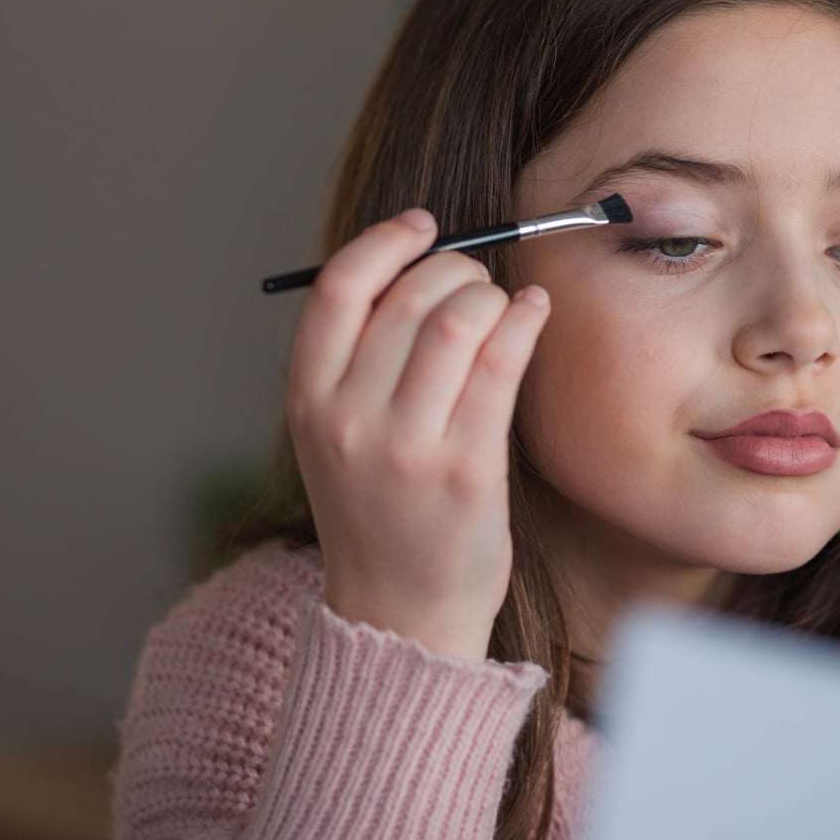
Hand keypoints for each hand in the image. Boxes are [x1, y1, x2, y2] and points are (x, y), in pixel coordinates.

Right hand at [284, 207, 551, 662]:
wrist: (401, 614)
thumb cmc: (380, 512)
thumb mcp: (335, 435)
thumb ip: (358, 359)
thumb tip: (419, 262)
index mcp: (307, 401)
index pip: (336, 289)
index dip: (385, 242)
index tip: (423, 226)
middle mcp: (347, 420)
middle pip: (406, 298)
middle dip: (454, 269)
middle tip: (476, 279)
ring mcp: (405, 447)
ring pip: (455, 322)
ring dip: (490, 296)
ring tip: (503, 305)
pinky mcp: (465, 470)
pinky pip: (500, 366)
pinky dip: (523, 321)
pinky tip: (533, 312)